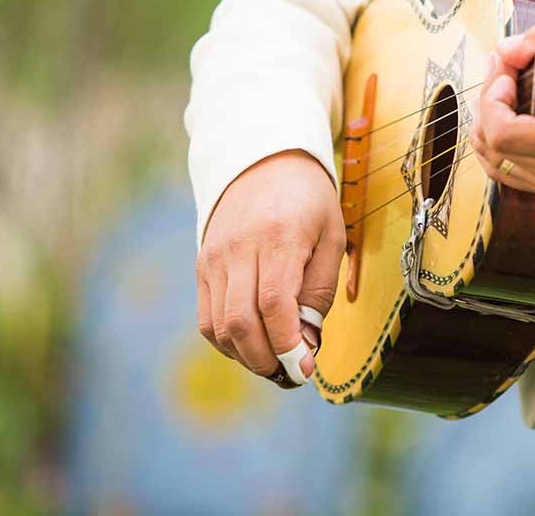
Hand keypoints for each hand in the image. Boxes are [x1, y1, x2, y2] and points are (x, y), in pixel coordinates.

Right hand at [196, 149, 344, 386]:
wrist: (262, 160)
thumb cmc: (308, 201)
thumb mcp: (332, 236)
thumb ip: (319, 291)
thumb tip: (306, 344)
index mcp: (279, 237)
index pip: (274, 304)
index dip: (287, 345)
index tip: (306, 369)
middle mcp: (239, 248)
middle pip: (241, 322)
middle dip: (266, 360)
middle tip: (292, 374)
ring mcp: (215, 258)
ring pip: (219, 326)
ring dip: (246, 356)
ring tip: (274, 362)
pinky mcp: (202, 265)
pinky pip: (207, 318)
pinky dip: (228, 342)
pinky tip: (253, 344)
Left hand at [470, 18, 534, 201]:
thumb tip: (506, 48)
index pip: (502, 131)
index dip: (493, 98)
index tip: (507, 71)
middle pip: (492, 145)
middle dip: (488, 103)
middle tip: (503, 73)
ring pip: (494, 162)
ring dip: (489, 124)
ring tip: (503, 93)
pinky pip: (508, 172)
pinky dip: (499, 146)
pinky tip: (509, 120)